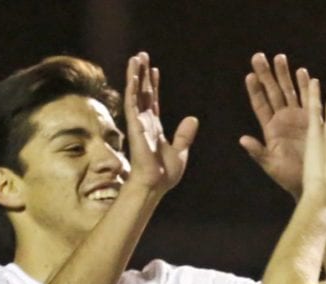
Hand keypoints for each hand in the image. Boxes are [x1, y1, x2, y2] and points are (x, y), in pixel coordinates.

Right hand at [123, 52, 198, 192]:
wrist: (154, 185)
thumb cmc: (164, 174)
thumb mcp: (180, 151)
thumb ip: (185, 135)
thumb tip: (193, 118)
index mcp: (154, 128)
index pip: (152, 101)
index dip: (153, 85)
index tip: (154, 70)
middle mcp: (144, 122)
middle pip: (142, 92)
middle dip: (142, 74)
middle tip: (142, 55)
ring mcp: (138, 123)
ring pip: (135, 93)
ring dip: (135, 75)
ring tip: (136, 57)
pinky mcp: (134, 125)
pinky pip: (132, 103)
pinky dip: (132, 88)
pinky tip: (133, 75)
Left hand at [240, 53, 310, 197]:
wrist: (311, 181)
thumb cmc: (288, 176)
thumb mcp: (271, 165)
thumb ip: (257, 152)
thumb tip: (242, 139)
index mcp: (270, 129)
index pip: (260, 105)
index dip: (255, 90)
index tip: (249, 75)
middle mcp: (282, 120)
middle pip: (273, 92)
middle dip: (266, 74)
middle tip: (259, 56)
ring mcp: (297, 118)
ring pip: (289, 91)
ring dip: (285, 74)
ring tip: (279, 57)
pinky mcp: (313, 119)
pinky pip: (309, 99)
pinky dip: (306, 86)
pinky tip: (303, 72)